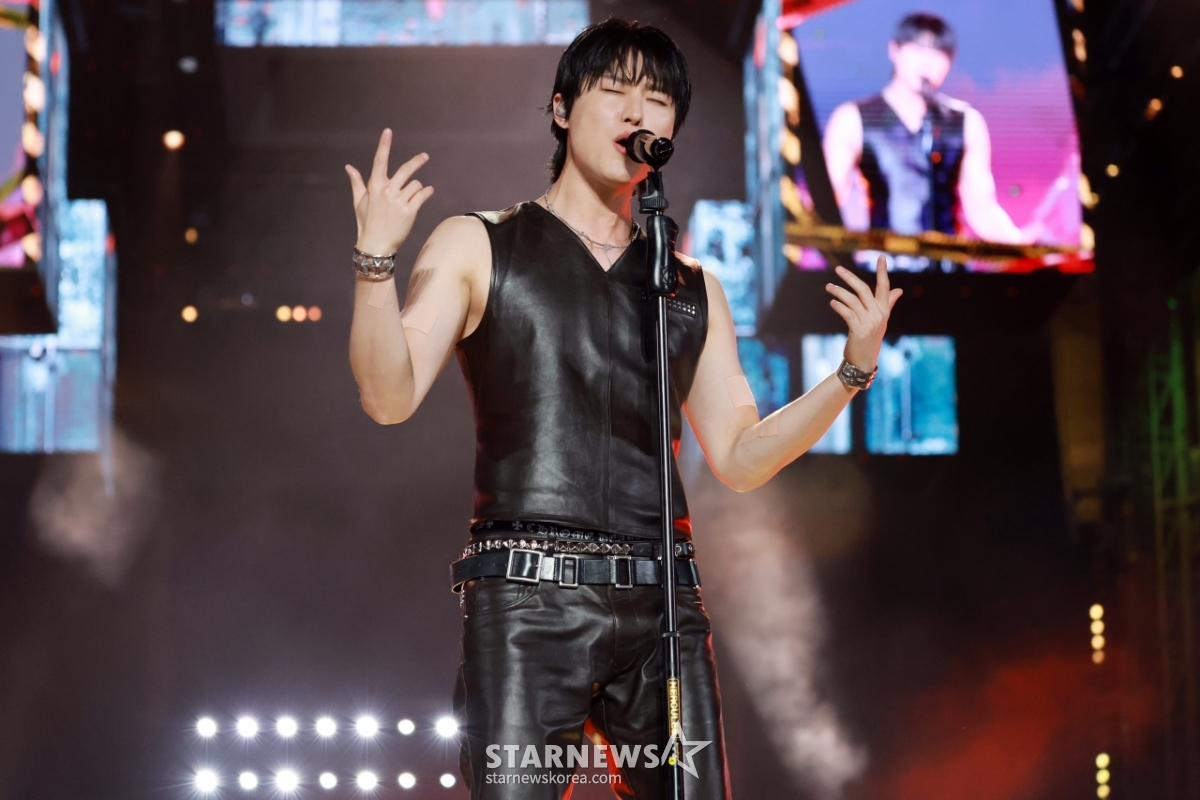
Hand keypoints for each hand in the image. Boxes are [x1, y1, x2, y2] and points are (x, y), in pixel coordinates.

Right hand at [345, 129, 434, 255]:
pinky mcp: (410, 211)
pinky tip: (427, 192)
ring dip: (417, 187)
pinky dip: (426, 192)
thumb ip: (356, 182)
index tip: (388, 131)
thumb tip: (348, 167)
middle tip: (425, 156)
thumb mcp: (359, 202)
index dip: (384, 145)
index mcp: (374, 186)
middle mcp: (387, 191)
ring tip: (416, 193)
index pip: (379, 160)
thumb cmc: (366, 223)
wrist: (376, 245)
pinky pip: (422, 195)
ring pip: (415, 184)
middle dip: (417, 161)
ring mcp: (399, 201)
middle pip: (405, 170)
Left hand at [825, 255, 901, 372]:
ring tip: (828, 287)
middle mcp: (878, 315)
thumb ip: (887, 304)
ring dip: (838, 292)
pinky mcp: (859, 330)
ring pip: (852, 301)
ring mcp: (869, 323)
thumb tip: (899, 290)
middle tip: (838, 269)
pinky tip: (832, 303)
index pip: (884, 287)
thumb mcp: (880, 320)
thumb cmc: (870, 338)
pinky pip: (847, 313)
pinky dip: (839, 306)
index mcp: (884, 311)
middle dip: (850, 278)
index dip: (882, 271)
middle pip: (864, 290)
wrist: (863, 361)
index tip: (881, 257)